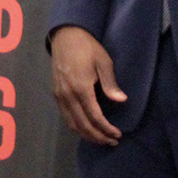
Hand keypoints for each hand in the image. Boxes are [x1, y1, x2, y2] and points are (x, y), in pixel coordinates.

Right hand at [50, 25, 126, 145]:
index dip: (106, 129)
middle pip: (82, 125)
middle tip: (112, 141)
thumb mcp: (103, 61)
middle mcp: (67, 95)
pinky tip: (86, 129)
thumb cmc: (87, 47)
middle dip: (98, 137)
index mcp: (81, 87)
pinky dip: (76, 127)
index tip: (117, 135)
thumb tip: (121, 100)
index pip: (94, 117)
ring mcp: (59, 96)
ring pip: (72, 124)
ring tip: (101, 139)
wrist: (65, 36)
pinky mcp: (55, 94)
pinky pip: (65, 117)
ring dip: (86, 135)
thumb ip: (110, 83)